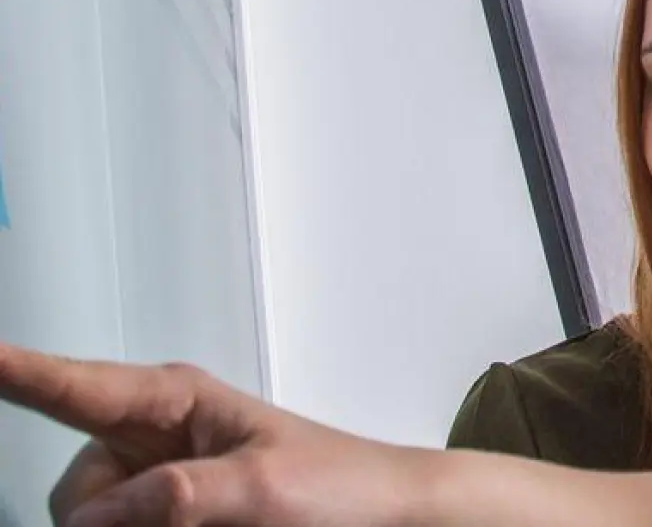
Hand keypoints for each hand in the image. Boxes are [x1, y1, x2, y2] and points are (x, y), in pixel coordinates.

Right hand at [0, 346, 428, 526]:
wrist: (385, 516)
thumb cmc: (340, 484)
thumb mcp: (263, 489)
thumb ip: (177, 495)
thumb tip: (98, 515)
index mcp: (173, 400)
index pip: (71, 385)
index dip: (15, 370)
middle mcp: (152, 435)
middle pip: (77, 494)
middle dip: (107, 521)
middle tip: (191, 523)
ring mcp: (156, 483)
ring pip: (94, 524)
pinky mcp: (164, 517)